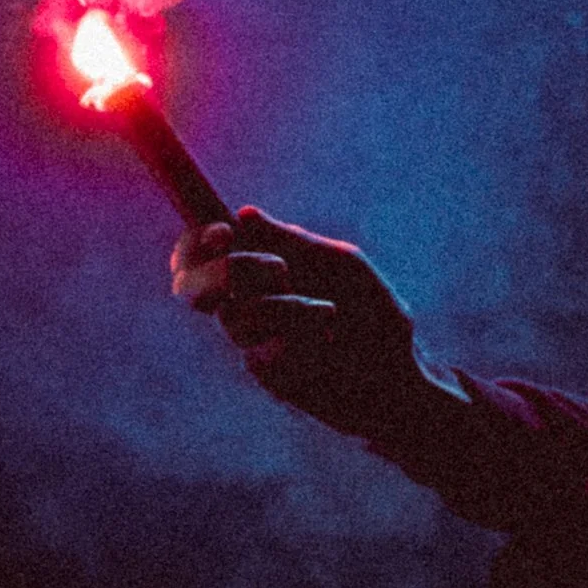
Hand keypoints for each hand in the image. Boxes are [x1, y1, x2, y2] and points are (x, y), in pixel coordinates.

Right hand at [171, 211, 422, 438]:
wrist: (398, 374)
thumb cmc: (373, 314)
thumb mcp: (341, 264)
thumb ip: (294, 241)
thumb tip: (244, 214)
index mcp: (258, 270)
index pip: (198, 254)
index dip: (194, 241)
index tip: (221, 232)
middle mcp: (246, 304)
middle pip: (189, 287)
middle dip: (224, 272)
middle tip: (279, 270)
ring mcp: (251, 341)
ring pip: (237, 316)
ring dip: (289, 308)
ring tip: (329, 314)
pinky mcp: (265, 374)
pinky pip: (262, 351)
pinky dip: (302, 338)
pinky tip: (328, 342)